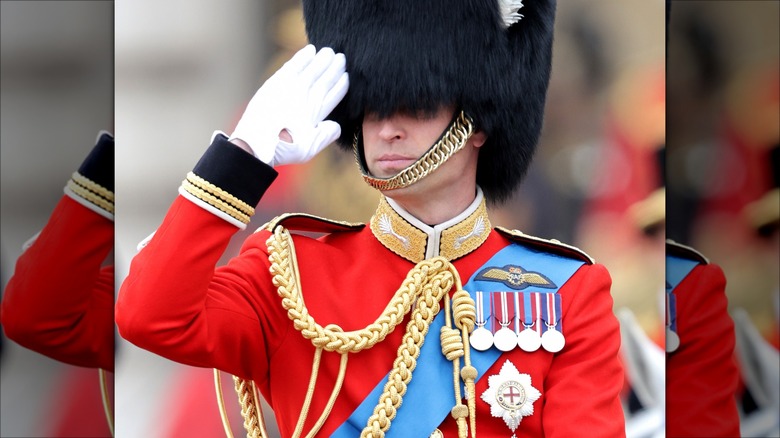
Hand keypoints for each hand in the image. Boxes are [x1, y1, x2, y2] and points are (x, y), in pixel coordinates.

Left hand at [230, 45, 348, 166]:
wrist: (255, 142)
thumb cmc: (283, 147)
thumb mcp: (310, 149)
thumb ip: (327, 136)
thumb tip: (337, 126)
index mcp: (316, 111)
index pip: (335, 93)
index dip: (342, 83)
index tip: (348, 75)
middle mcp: (306, 96)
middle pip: (325, 77)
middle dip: (335, 67)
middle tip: (342, 57)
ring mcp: (291, 87)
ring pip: (311, 68)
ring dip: (321, 59)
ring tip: (329, 51)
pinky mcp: (276, 82)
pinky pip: (293, 65)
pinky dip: (302, 57)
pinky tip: (309, 50)